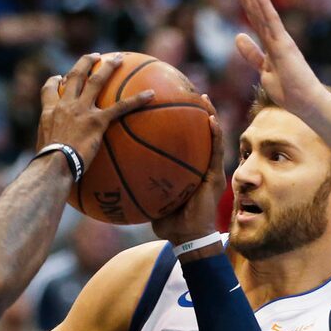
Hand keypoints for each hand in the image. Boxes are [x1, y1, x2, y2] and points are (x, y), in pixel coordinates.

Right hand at [37, 53, 154, 170]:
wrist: (53, 164)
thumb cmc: (48, 164)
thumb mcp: (42, 149)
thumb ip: (50, 144)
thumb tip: (54, 158)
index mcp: (50, 111)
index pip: (49, 89)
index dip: (55, 81)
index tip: (59, 78)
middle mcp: (65, 105)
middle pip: (75, 76)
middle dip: (85, 62)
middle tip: (95, 56)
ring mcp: (82, 111)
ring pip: (96, 81)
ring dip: (108, 67)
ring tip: (119, 58)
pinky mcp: (97, 121)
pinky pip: (120, 107)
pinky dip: (137, 100)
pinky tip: (151, 94)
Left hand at [152, 96, 225, 244]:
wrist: (187, 238)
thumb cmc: (169, 223)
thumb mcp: (150, 198)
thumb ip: (140, 182)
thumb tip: (115, 171)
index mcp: (186, 170)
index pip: (182, 142)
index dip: (177, 124)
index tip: (166, 104)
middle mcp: (199, 166)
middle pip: (197, 134)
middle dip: (193, 112)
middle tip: (186, 92)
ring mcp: (210, 171)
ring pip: (212, 138)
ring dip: (209, 116)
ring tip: (202, 98)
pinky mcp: (216, 177)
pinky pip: (216, 152)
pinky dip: (215, 135)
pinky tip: (211, 120)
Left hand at [226, 0, 328, 119]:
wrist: (306, 103)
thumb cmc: (289, 90)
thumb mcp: (263, 71)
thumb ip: (252, 54)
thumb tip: (237, 36)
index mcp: (269, 42)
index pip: (252, 15)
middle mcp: (275, 35)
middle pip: (255, 7)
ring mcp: (280, 38)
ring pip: (262, 9)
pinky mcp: (284, 45)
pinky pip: (272, 21)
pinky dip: (264, 4)